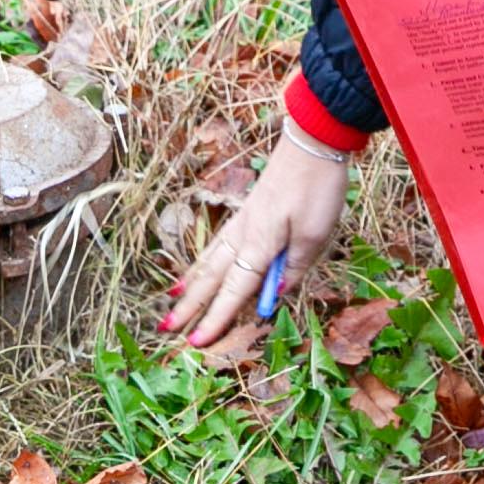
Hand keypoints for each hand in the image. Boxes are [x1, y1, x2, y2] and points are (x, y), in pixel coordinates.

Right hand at [163, 134, 350, 348]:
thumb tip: (274, 296)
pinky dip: (202, 261)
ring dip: (190, 284)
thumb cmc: (317, 189)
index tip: (195, 343)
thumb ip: (293, 268)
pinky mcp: (247, 213)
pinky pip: (217, 245)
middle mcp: (243, 234)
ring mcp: (242, 222)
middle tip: (166, 329)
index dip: (215, 318)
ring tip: (171, 302)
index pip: (234, 290)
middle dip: (189, 306)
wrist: (313, 141)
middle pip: (211, 277)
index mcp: (259, 243)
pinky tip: (199, 268)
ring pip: (209, 260)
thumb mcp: (315, 235)